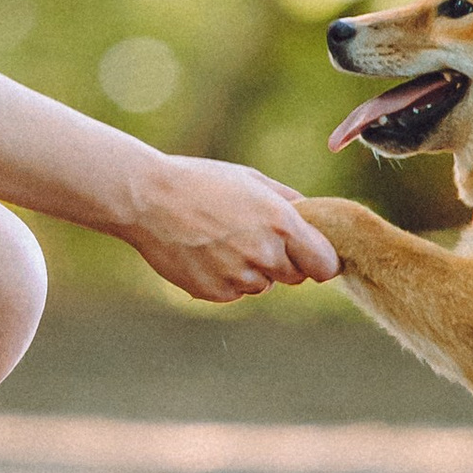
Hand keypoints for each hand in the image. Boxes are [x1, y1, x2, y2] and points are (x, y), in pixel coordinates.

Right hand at [128, 157, 340, 303]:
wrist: (148, 199)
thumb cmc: (201, 181)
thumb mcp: (251, 180)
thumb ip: (289, 202)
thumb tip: (315, 217)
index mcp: (281, 223)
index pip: (325, 263)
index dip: (321, 260)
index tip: (313, 254)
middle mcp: (264, 254)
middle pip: (296, 276)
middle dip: (285, 261)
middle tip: (255, 237)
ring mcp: (239, 277)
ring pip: (263, 284)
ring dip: (253, 270)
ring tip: (222, 239)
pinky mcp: (215, 293)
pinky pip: (235, 292)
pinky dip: (227, 278)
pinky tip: (205, 252)